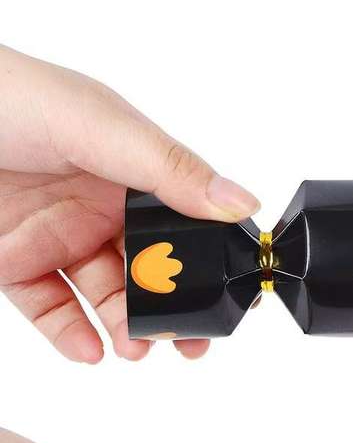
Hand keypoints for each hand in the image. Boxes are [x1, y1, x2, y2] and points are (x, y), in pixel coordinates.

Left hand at [0, 45, 259, 362]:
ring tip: (134, 346)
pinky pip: (51, 308)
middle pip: (152, 273)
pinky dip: (71, 334)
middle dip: (173, 312)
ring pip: (107, 298)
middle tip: (185, 341)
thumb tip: (240, 203)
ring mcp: (59, 235)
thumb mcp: (98, 125)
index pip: (188, 228)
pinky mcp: (15, 261)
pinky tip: (89, 348)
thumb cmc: (3, 94)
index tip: (231, 303)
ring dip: (127, 328)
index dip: (211, 267)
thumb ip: (169, 169)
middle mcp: (101, 205)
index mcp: (133, 169)